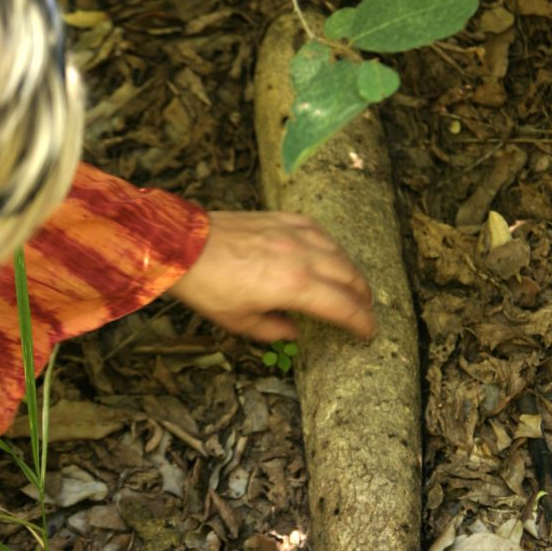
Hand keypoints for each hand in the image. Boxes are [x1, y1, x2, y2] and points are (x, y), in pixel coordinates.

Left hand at [168, 210, 374, 341]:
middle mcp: (302, 257)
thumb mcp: (240, 322)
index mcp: (295, 286)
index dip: (361, 322)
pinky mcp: (282, 218)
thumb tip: (295, 332)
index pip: (343, 307)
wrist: (182, 245)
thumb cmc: (208, 287)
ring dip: (351, 272)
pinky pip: (320, 232)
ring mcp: (293, 233)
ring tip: (353, 286)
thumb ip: (275, 330)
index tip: (369, 332)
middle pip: (349, 277)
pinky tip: (330, 255)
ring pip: (339, 252)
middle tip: (365, 310)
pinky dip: (331, 247)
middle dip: (362, 297)